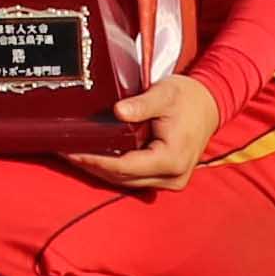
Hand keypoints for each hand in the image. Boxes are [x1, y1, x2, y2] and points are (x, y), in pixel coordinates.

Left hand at [70, 72, 217, 188]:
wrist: (210, 105)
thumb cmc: (188, 98)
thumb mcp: (165, 94)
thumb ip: (142, 104)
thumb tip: (118, 111)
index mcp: (172, 159)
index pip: (125, 167)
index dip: (96, 160)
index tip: (72, 151)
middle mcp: (172, 177)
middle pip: (122, 178)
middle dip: (92, 166)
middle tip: (64, 153)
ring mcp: (170, 181)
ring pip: (126, 182)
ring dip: (100, 170)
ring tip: (73, 156)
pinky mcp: (166, 178)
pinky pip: (134, 178)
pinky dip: (114, 169)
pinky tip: (94, 158)